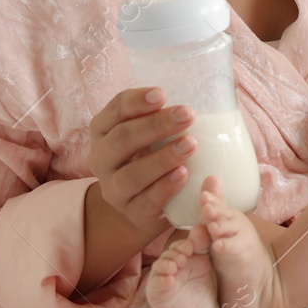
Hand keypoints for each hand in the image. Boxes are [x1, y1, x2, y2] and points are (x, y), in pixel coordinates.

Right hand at [87, 87, 193, 235]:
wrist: (144, 205)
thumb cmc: (152, 156)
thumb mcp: (151, 133)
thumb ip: (164, 116)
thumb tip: (205, 96)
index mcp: (104, 131)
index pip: (116, 110)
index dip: (137, 101)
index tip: (162, 94)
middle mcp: (102, 159)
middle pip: (122, 139)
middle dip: (156, 125)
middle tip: (187, 114)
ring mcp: (115, 189)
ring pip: (131, 174)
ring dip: (162, 158)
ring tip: (190, 145)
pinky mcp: (134, 213)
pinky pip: (147, 201)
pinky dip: (165, 187)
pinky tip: (183, 174)